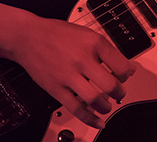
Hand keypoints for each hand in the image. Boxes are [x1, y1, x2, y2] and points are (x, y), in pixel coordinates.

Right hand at [11, 17, 135, 128]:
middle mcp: (82, 59)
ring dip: (106, 107)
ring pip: (95, 99)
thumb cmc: (57, 34)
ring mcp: (69, 75)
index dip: (126, 75)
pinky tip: (98, 121)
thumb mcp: (87, 34)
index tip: (124, 78)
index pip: (121, 65)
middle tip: (119, 94)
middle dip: (119, 94)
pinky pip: (76, 109)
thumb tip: (128, 68)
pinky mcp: (56, 89)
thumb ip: (107, 51)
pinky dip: (90, 119)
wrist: (28, 37)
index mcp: (94, 43)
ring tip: (107, 105)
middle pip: (110, 85)